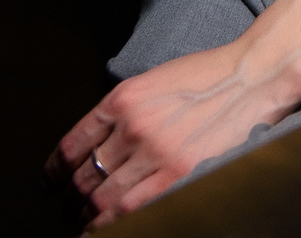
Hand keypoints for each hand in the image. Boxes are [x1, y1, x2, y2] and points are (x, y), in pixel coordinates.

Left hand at [46, 38, 294, 225]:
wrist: (250, 78)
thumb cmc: (206, 77)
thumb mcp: (153, 81)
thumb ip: (123, 111)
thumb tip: (95, 146)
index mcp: (123, 98)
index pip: (72, 146)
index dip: (54, 173)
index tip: (51, 184)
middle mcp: (132, 126)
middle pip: (83, 178)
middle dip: (70, 200)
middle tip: (67, 210)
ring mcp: (154, 153)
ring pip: (101, 199)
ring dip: (86, 218)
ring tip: (83, 224)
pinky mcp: (177, 175)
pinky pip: (129, 211)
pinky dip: (111, 226)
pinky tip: (102, 229)